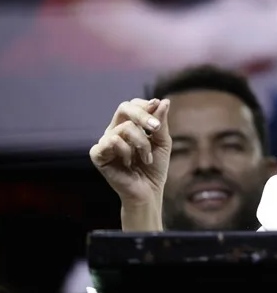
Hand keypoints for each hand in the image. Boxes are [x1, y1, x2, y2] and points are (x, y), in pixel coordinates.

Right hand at [89, 98, 170, 215]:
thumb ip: (160, 122)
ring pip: (124, 127)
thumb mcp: (162, 142)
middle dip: (143, 115)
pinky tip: (129, 163)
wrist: (148, 191)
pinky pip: (112, 141)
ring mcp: (106, 141)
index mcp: (130, 125)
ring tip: (146, 158)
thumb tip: (163, 101)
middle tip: (156, 128)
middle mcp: (116, 130)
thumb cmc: (155, 167)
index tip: (157, 106)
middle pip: (124, 107)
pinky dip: (126, 151)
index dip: (146, 105)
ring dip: (142, 143)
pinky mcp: (98, 154)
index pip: (134, 105)